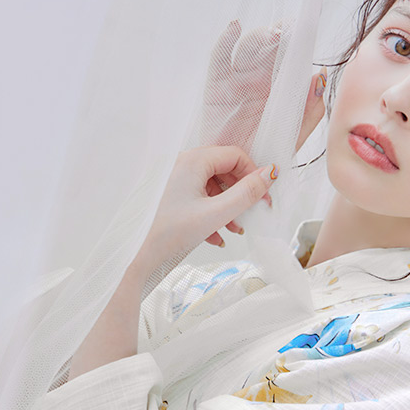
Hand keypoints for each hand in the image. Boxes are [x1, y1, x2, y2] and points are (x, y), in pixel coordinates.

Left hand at [135, 145, 276, 273]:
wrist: (139, 254)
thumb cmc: (170, 232)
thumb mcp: (217, 213)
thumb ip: (247, 193)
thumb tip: (270, 174)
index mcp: (194, 161)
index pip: (235, 156)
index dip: (253, 175)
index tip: (263, 197)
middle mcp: (183, 164)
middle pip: (224, 170)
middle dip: (240, 194)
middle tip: (252, 214)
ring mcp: (176, 180)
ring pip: (213, 187)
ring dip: (228, 208)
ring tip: (234, 229)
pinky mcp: (172, 195)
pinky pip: (199, 198)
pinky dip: (212, 214)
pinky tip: (216, 236)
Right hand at [202, 19, 326, 155]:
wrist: (239, 180)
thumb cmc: (266, 159)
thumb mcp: (294, 136)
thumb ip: (310, 110)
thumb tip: (321, 75)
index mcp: (279, 92)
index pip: (287, 61)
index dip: (294, 44)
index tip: (302, 31)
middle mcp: (258, 84)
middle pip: (266, 51)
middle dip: (276, 37)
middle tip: (285, 32)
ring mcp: (236, 85)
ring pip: (246, 52)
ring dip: (257, 39)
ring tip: (270, 36)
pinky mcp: (216, 90)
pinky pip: (219, 62)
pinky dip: (225, 42)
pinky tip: (234, 28)